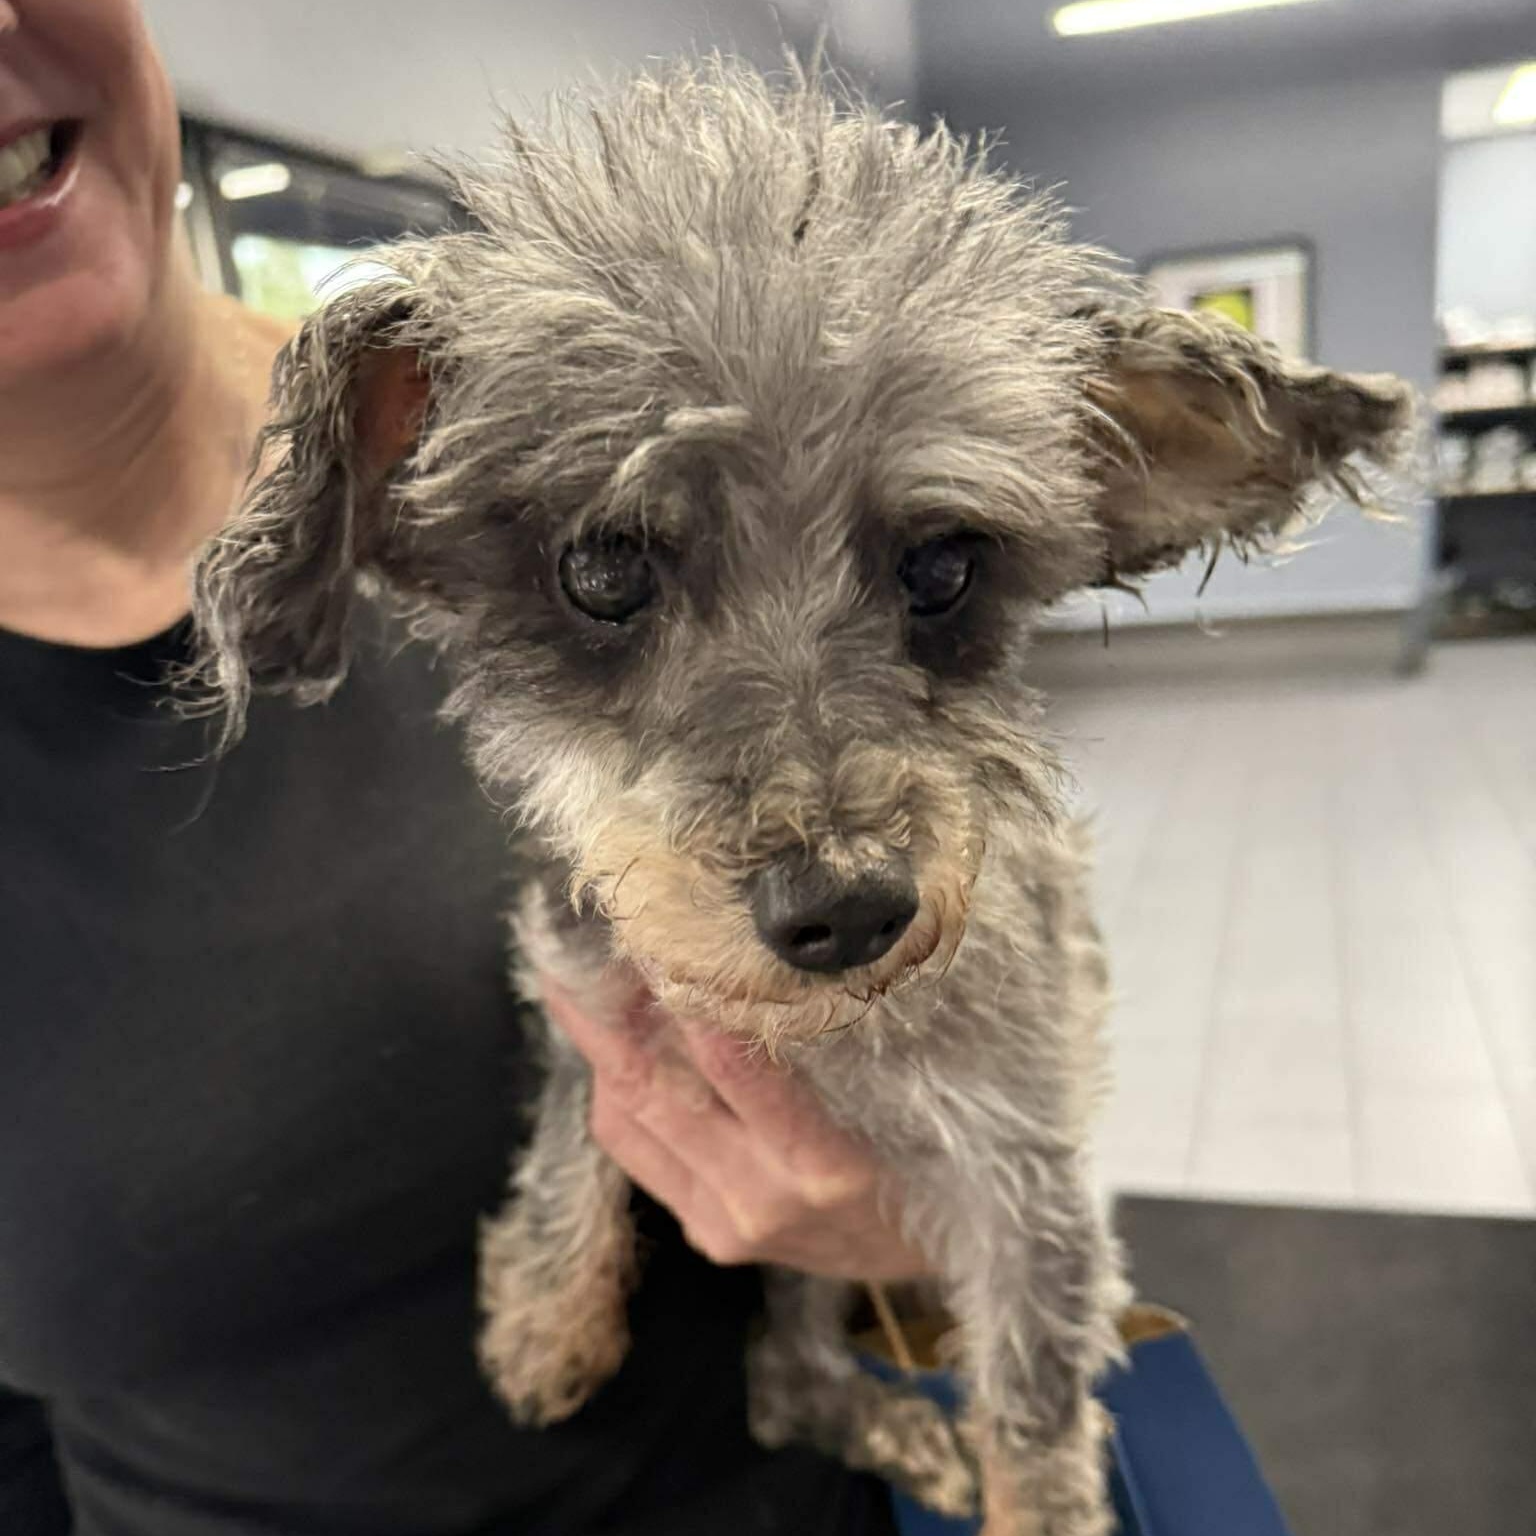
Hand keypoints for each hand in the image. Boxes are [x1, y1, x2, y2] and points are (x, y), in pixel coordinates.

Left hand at [541, 976, 930, 1280]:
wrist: (947, 1258)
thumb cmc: (930, 1153)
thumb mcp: (898, 1098)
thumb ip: (828, 1049)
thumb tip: (751, 965)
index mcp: (823, 1165)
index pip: (733, 1068)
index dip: (681, 999)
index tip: (652, 937)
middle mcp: (762, 1199)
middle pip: (651, 1093)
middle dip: (603, 1018)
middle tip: (575, 954)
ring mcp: (725, 1224)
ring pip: (628, 1121)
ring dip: (600, 1051)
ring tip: (587, 988)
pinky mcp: (706, 1235)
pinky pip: (636, 1150)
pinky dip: (620, 1092)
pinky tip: (619, 1049)